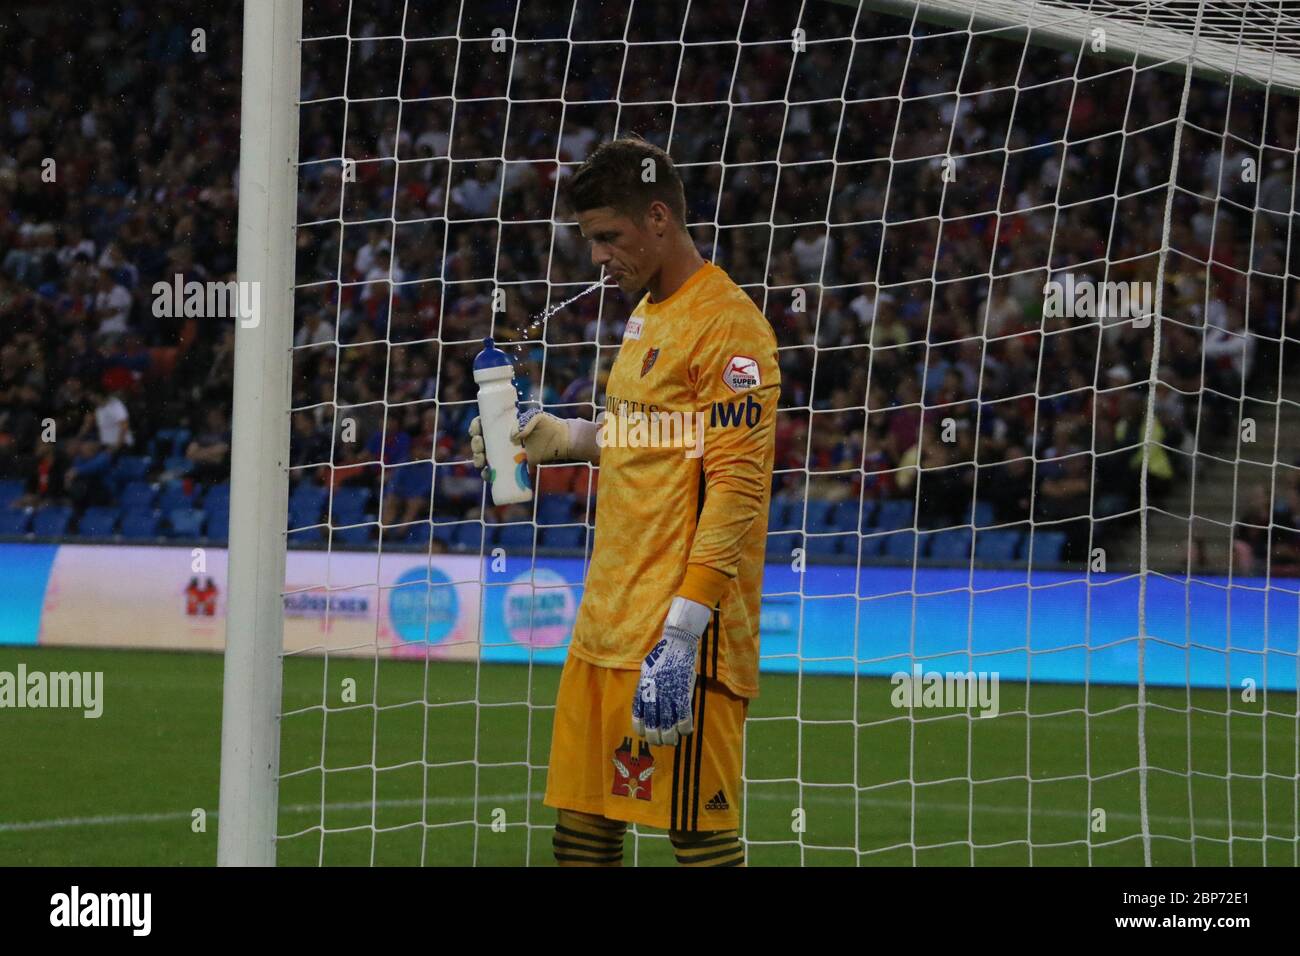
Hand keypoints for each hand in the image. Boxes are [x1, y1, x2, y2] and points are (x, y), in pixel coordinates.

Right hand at [469, 410, 570, 481]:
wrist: (561, 443)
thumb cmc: (549, 426)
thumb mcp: (538, 418)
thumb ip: (527, 422)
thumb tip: (512, 437)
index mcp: (504, 424)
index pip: (484, 424)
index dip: (476, 426)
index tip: (476, 430)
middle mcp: (501, 439)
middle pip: (481, 441)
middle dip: (475, 445)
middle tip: (480, 446)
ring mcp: (506, 453)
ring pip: (485, 457)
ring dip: (478, 459)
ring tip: (481, 462)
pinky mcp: (512, 466)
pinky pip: (496, 471)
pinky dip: (488, 474)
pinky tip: (486, 475)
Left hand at [632, 596, 710, 745]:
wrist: (678, 641)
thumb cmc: (663, 653)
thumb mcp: (647, 669)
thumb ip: (646, 685)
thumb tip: (646, 699)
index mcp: (643, 687)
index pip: (638, 713)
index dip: (641, 727)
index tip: (644, 734)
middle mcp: (654, 693)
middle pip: (653, 723)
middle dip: (656, 737)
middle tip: (661, 742)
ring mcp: (668, 693)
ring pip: (668, 724)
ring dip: (670, 736)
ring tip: (673, 741)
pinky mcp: (683, 692)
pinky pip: (684, 716)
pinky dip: (685, 727)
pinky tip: (686, 732)